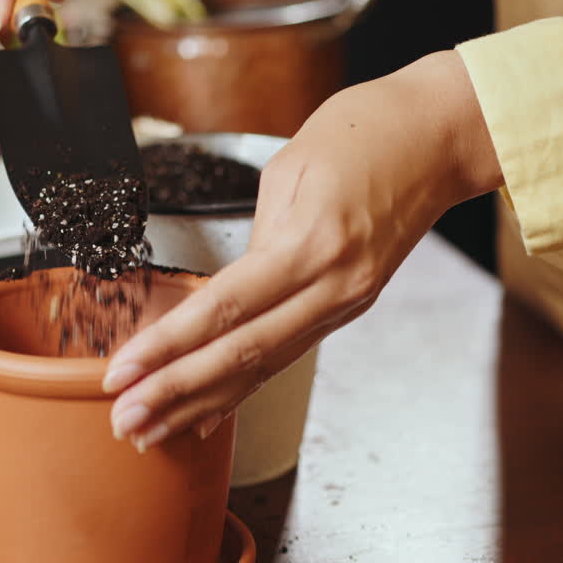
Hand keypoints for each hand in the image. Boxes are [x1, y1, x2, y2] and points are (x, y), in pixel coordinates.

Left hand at [102, 50, 503, 450]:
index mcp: (312, 245)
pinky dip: (243, 389)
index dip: (169, 345)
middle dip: (176, 392)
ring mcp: (345, 302)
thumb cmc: (365, 132)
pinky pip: (287, 354)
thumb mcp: (290, 169)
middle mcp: (332, 286)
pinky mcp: (349, 306)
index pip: (225, 309)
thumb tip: (224, 288)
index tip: (123, 371)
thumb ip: (255, 238)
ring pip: (262, 365)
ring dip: (202, 402)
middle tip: (125, 421)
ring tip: (151, 431)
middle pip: (242, 353)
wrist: (439, 136)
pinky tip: (208, 418)